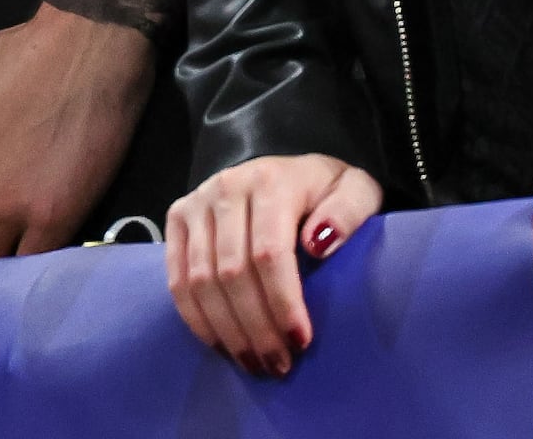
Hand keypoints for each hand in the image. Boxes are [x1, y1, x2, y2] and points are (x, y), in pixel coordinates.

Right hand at [165, 153, 383, 376]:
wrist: (285, 168)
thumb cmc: (324, 191)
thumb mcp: (355, 190)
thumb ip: (349, 211)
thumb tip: (318, 243)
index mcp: (272, 182)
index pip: (269, 252)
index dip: (282, 302)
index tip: (301, 341)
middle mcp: (226, 188)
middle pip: (231, 272)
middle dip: (255, 327)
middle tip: (278, 364)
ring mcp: (197, 203)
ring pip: (201, 280)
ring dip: (226, 330)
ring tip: (252, 362)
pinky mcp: (177, 217)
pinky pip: (176, 277)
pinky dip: (195, 317)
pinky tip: (220, 343)